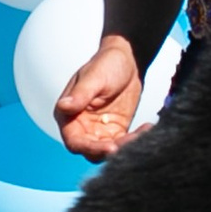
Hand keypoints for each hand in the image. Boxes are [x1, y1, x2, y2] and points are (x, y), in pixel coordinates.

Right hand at [55, 32, 145, 156]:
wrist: (126, 60)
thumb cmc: (105, 64)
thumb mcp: (93, 78)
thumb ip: (80, 94)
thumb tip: (63, 106)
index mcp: (69, 116)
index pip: (75, 142)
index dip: (90, 148)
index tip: (110, 147)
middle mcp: (81, 127)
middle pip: (91, 151)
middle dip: (110, 151)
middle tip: (129, 143)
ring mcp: (98, 131)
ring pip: (108, 150)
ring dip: (125, 147)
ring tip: (142, 132)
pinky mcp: (116, 131)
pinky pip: (123, 143)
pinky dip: (135, 140)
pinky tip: (147, 128)